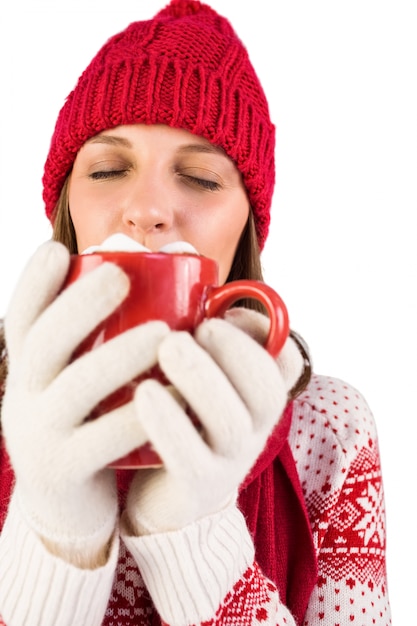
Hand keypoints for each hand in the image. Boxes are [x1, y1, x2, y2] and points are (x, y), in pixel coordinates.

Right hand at [2, 242, 168, 564]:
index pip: (22, 317)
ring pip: (74, 389)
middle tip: (122, 275)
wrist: (69, 506)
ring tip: (162, 332)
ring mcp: (38, 437)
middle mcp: (24, 397)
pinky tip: (175, 394)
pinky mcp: (63, 472)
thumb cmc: (88, 424)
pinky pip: (102, 441)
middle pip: (44, 342)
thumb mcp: (80, 380)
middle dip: (80, 304)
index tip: (58, 248)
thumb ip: (101, 336)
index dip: (34, 282)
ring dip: (117, 356)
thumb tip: (151, 267)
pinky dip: (139, 416)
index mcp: (28, 369)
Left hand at [125, 314, 298, 535]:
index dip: (265, 332)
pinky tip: (144, 394)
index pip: (287, 362)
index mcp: (257, 396)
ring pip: (230, 422)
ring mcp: (228, 461)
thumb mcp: (194, 376)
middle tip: (197, 327)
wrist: (165, 498)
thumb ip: (195, 329)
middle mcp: (253, 428)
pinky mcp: (196, 487)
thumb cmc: (179, 420)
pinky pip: (190, 459)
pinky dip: (170, 423)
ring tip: (168, 348)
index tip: (226, 311)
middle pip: (264, 390)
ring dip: (201, 379)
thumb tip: (180, 265)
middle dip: (235, 351)